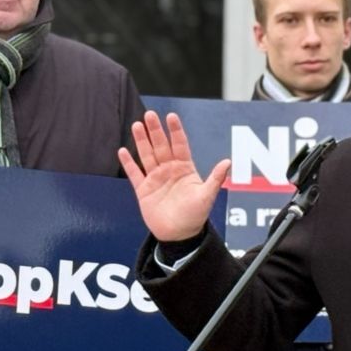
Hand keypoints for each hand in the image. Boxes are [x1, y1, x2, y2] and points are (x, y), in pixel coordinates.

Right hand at [118, 111, 229, 242]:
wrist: (179, 235)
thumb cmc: (195, 216)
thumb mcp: (207, 196)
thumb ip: (215, 178)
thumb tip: (228, 162)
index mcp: (185, 168)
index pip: (180, 144)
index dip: (175, 131)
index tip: (171, 117)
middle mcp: (169, 170)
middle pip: (161, 146)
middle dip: (155, 130)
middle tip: (149, 115)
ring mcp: (155, 178)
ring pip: (147, 155)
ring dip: (141, 141)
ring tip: (136, 125)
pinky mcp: (143, 190)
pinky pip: (134, 174)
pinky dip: (128, 163)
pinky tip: (123, 151)